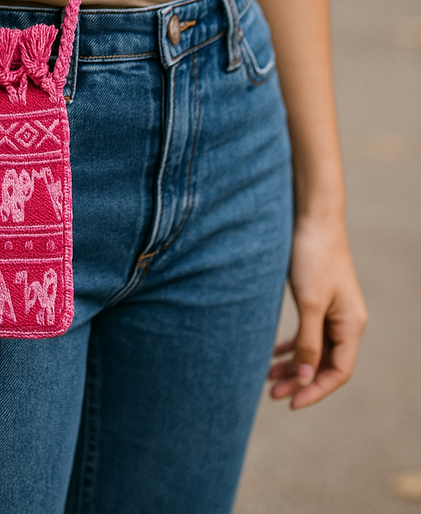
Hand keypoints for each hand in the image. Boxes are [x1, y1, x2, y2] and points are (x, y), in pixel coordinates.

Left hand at [268, 215, 367, 409]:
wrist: (313, 217)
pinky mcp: (319, 299)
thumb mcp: (310, 302)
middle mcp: (346, 321)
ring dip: (294, 365)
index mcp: (351, 325)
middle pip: (325, 364)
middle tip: (271, 393)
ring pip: (314, 349)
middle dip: (300, 380)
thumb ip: (308, 341)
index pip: (337, 371)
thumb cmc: (313, 255)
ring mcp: (333, 311)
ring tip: (267, 377)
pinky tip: (274, 352)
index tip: (290, 402)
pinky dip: (292, 345)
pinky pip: (308, 333)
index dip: (314, 390)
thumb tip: (304, 378)